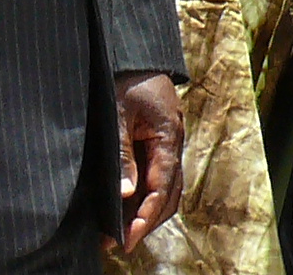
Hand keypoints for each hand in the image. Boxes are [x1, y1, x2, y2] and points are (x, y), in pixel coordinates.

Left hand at [111, 71, 184, 252]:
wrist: (134, 50)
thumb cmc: (125, 77)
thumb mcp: (118, 114)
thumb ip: (122, 154)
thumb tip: (125, 193)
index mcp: (169, 136)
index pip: (162, 188)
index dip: (144, 217)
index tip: (126, 239)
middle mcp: (174, 142)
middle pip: (170, 193)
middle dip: (147, 221)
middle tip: (120, 242)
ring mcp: (169, 140)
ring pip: (168, 186)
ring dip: (148, 210)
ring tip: (120, 229)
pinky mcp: (160, 138)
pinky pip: (160, 173)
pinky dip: (147, 194)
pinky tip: (127, 203)